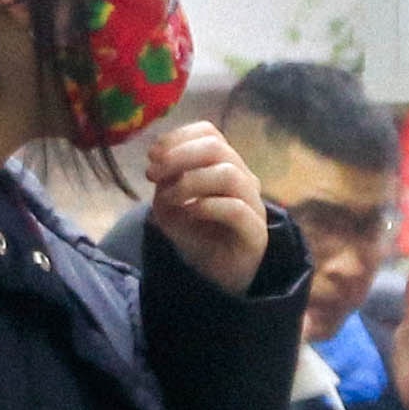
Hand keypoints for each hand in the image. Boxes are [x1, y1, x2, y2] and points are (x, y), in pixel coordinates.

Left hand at [142, 119, 271, 294]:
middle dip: (179, 155)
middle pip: (217, 147)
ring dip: (190, 181)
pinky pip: (236, 208)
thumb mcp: (169, 204)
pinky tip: (188, 211)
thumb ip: (165, 180)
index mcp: (225, 165)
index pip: (209, 133)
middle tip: (153, 173)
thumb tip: (160, 163)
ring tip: (168, 198)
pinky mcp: (256, 231)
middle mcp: (243, 178)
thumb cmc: (196, 235)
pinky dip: (207, 205)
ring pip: (228, 174)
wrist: (215, 276)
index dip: (179, 137)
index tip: (152, 155)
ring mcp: (253, 204)